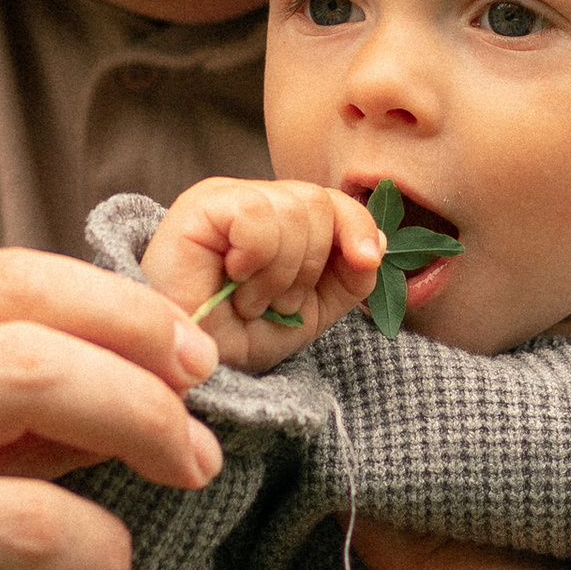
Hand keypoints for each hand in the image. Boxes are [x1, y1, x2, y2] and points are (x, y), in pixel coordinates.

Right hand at [144, 176, 384, 373]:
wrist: (193, 371)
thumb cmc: (238, 339)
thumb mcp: (311, 312)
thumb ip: (349, 277)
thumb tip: (377, 242)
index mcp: (279, 220)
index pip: (334, 201)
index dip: (356, 227)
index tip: (367, 260)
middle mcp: (252, 201)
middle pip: (318, 203)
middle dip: (310, 267)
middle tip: (277, 303)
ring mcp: (225, 198)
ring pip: (295, 210)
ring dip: (281, 273)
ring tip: (251, 300)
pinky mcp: (200, 206)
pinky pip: (259, 216)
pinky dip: (258, 260)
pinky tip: (233, 280)